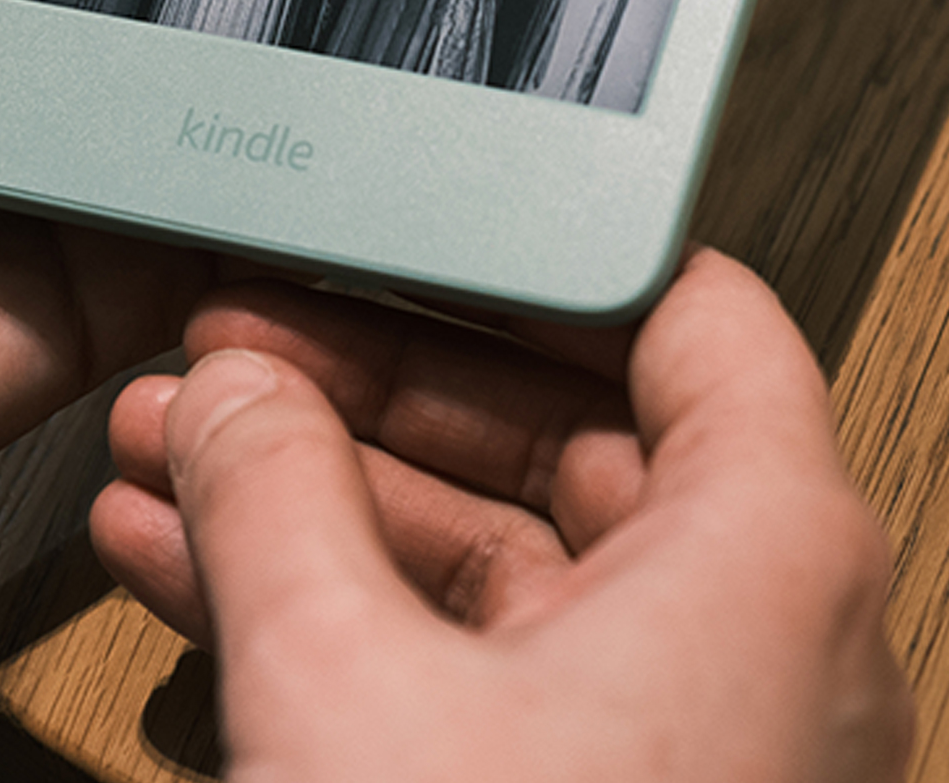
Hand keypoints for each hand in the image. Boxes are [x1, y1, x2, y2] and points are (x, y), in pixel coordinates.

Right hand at [93, 249, 913, 782]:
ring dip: (328, 495)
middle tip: (245, 343)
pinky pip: (475, 663)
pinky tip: (197, 574)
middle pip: (558, 422)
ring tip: (178, 447)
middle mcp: (753, 628)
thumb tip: (225, 392)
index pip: (677, 304)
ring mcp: (678, 733)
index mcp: (770, 546)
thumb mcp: (346, 694)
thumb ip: (274, 501)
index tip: (409, 218)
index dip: (532, 249)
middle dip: (369, 383)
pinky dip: (347, 609)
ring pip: (497, 551)